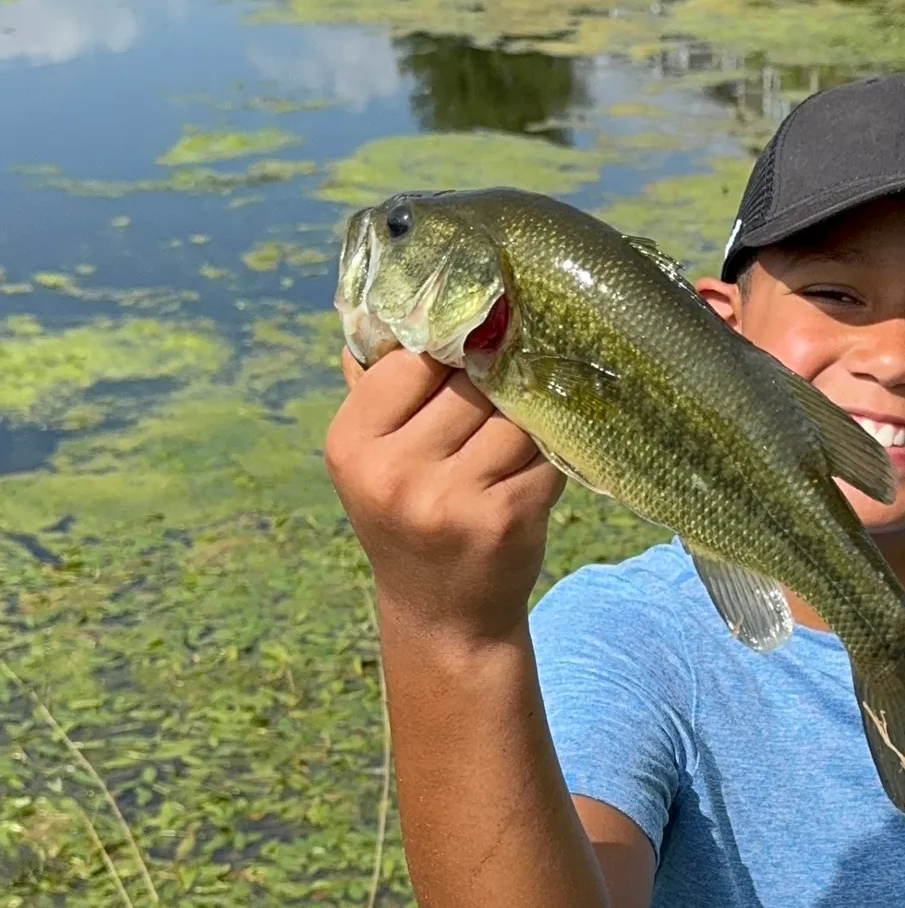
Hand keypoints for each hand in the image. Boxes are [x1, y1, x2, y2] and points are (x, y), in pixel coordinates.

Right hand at [325, 347, 566, 646]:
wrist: (443, 613)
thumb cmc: (413, 513)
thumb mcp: (378, 454)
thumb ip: (383, 383)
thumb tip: (403, 293)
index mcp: (351, 443)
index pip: (415, 359)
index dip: (451, 353)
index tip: (472, 352)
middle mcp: (393, 472)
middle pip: (472, 383)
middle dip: (496, 385)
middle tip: (504, 397)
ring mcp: (449, 499)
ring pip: (515, 414)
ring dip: (528, 420)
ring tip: (514, 442)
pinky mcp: (505, 518)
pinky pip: (547, 451)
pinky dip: (550, 454)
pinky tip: (533, 470)